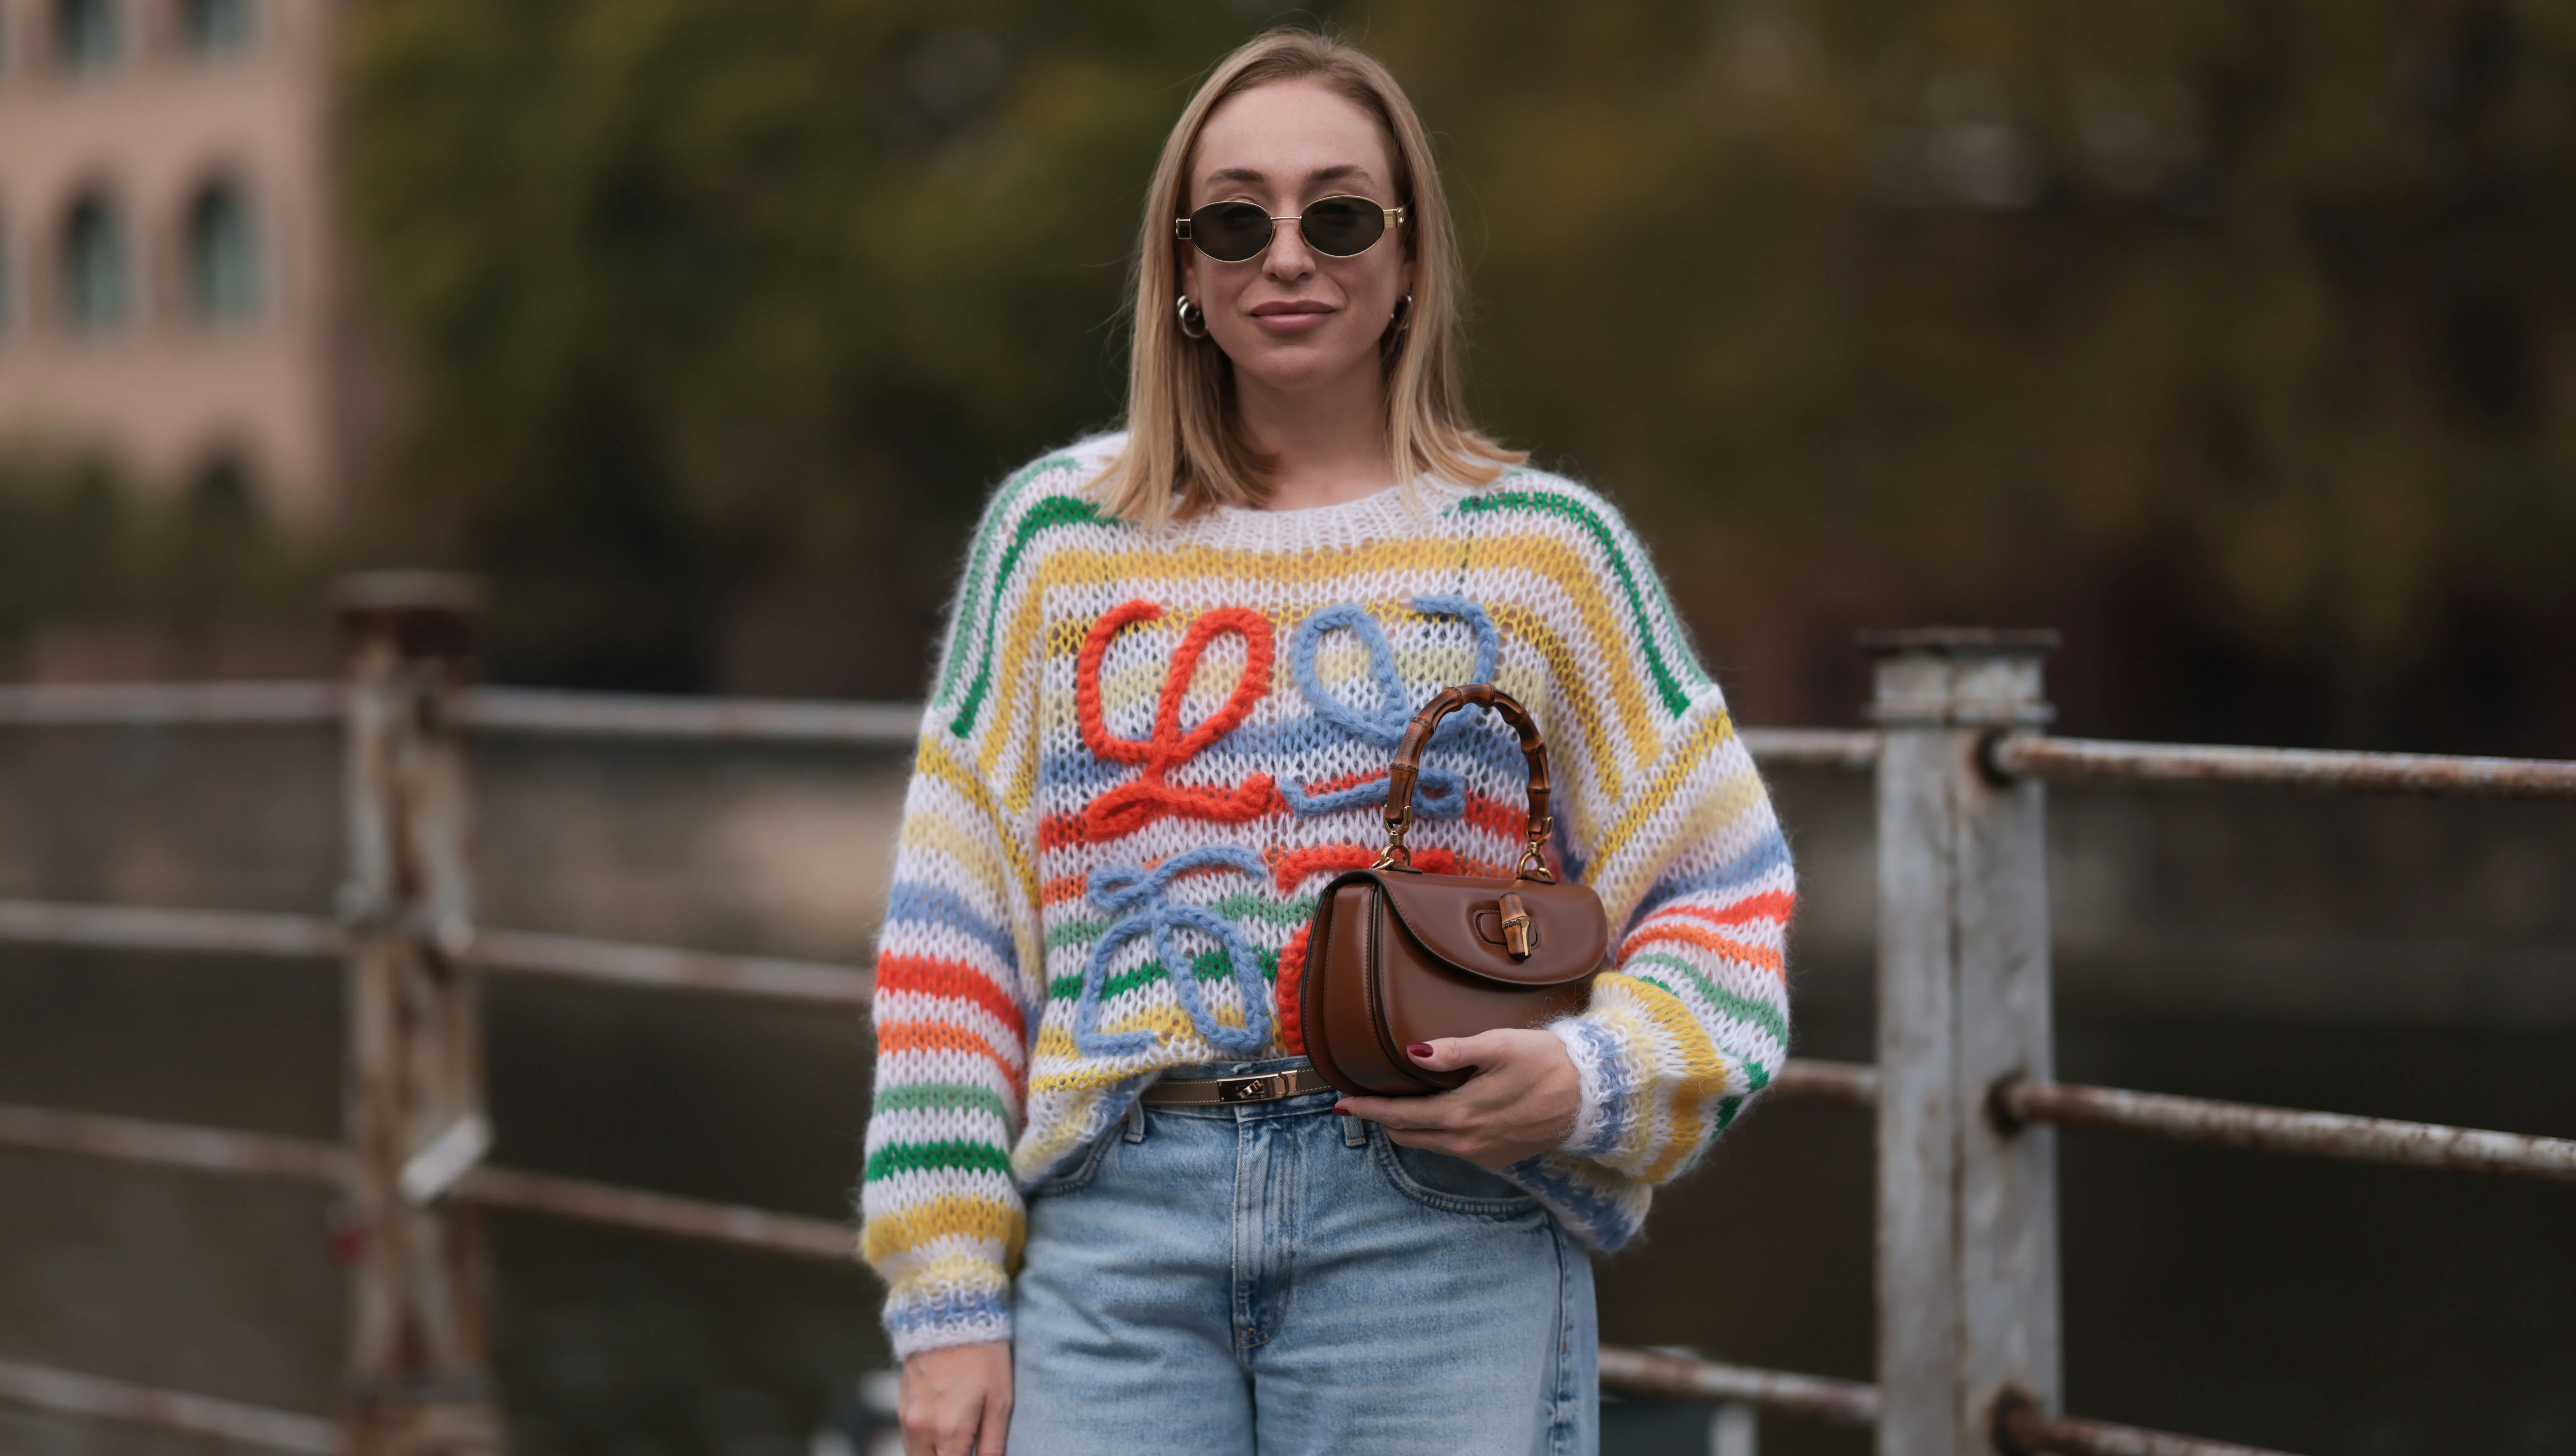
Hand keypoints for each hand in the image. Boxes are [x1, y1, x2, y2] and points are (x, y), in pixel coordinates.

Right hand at [900, 1340, 1011, 1455]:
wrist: (949, 1315)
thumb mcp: (1000, 1399)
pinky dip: (925, 1444)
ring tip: (958, 1442)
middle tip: (967, 1447)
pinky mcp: (901, 1406)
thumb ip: (994, 1443)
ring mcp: (907, 1418)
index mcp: (950, 1429)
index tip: (975, 1452)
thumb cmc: (983, 1355)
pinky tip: (943, 1431)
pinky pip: (909, 1439)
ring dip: (935, 1455)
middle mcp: (922, 1428)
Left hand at [1335, 1028, 1580, 1167]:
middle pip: (1409, 1135)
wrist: (1590, 1094)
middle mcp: (1467, 1142)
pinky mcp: (1498, 1157)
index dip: (1368, 1110)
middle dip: (1382, 1120)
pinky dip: (1437, 1135)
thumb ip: (1453, 1050)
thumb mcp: (1498, 1045)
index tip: (1342, 1102)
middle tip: (1361, 1103)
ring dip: (1408, 1128)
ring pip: (1430, 1145)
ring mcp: (1483, 1153)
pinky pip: (1455, 1150)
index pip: (1400, 1117)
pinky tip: (1438, 1116)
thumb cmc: (1544, 1061)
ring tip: (1394, 1108)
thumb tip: (1413, 1052)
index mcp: (1460, 1115)